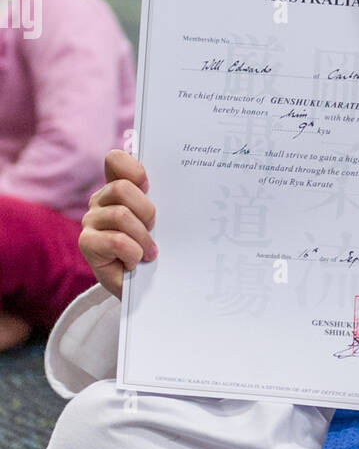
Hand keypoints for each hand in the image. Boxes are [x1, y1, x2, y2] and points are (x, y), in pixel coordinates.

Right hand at [79, 149, 156, 299]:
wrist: (143, 287)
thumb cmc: (152, 250)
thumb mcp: (158, 222)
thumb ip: (159, 200)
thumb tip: (180, 184)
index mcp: (117, 189)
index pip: (115, 160)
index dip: (133, 168)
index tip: (149, 186)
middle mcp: (100, 201)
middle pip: (122, 188)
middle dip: (146, 210)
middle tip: (153, 229)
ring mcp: (91, 221)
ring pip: (121, 215)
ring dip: (142, 237)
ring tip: (149, 251)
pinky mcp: (87, 243)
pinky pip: (116, 240)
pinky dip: (133, 253)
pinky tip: (134, 262)